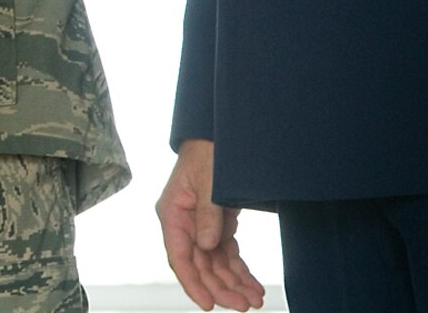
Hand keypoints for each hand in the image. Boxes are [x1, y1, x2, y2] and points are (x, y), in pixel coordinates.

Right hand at [156, 140, 264, 310]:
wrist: (220, 133)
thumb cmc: (210, 149)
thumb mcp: (209, 179)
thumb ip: (207, 213)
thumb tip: (206, 245)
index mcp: (173, 212)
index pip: (179, 256)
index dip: (193, 283)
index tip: (208, 304)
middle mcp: (184, 223)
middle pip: (200, 265)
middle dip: (221, 287)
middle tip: (244, 304)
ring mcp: (200, 225)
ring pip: (215, 264)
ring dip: (234, 283)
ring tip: (255, 299)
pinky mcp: (216, 224)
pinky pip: (226, 254)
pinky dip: (239, 270)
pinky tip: (251, 284)